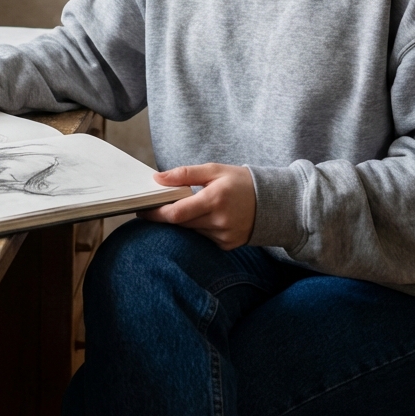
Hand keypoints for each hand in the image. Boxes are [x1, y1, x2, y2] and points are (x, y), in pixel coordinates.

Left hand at [140, 164, 256, 249]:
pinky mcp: (227, 245)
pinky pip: (202, 238)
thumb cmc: (240, 182)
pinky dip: (198, 228)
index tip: (142, 209)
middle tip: (156, 206)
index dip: (155, 213)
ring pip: (190, 231)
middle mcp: (220, 221)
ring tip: (186, 208)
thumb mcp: (214, 170)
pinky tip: (205, 217)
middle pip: (180, 223)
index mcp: (215, 199)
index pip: (176, 213)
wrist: (273, 202)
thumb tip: (157, 178)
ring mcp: (224, 236)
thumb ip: (184, 174)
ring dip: (183, 221)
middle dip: (166, 216)